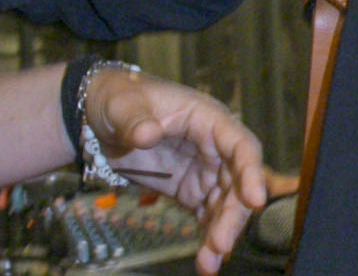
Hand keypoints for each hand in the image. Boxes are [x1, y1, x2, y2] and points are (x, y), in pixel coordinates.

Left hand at [83, 67, 267, 274]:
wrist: (102, 118)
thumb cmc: (119, 98)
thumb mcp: (122, 104)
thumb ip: (135, 120)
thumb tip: (146, 134)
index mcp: (206, 119)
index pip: (240, 145)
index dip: (251, 171)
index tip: (256, 199)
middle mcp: (213, 147)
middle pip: (237, 183)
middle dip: (233, 215)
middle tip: (221, 245)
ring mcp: (204, 171)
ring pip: (226, 205)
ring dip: (222, 233)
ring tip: (209, 263)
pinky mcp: (191, 191)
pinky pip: (208, 216)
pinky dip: (208, 237)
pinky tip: (205, 261)